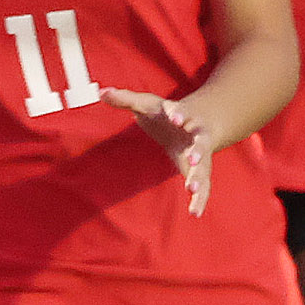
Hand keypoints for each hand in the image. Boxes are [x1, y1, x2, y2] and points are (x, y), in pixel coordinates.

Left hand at [101, 88, 211, 215]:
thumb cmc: (168, 114)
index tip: (175, 117)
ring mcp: (202, 155)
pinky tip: (195, 213)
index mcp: (185, 116)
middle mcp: (198, 136)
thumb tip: (100, 92)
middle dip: (198, 151)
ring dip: (199, 178)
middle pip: (201, 143)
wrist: (200, 120)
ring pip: (204, 167)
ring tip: (192, 190)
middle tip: (192, 158)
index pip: (183, 113)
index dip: (180, 114)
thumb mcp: (147, 103)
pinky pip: (204, 187)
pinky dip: (201, 200)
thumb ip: (125, 99)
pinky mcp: (201, 171)